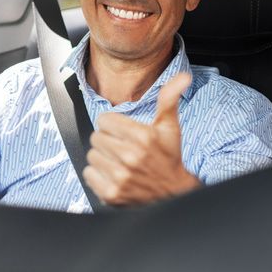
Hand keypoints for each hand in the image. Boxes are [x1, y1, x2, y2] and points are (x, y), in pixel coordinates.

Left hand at [83, 72, 200, 205]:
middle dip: (108, 141)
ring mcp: (120, 177)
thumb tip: (183, 77)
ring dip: (102, 158)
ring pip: (91, 156)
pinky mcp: (111, 194)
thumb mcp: (170, 127)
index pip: (104, 120)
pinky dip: (98, 175)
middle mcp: (130, 157)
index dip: (113, 125)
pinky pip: (88, 175)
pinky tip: (113, 175)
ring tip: (119, 162)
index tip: (124, 133)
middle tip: (123, 148)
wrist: (173, 193)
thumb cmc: (169, 158)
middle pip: (96, 137)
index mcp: (143, 137)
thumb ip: (169, 99)